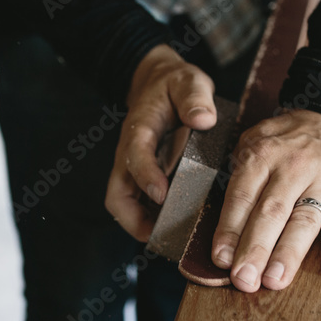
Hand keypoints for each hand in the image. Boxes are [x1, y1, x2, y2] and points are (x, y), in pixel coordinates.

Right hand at [105, 45, 216, 240]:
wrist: (157, 83)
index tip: (161, 193)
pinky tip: (174, 229)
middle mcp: (129, 152)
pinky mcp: (141, 176)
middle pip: (117, 192)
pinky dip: (149, 219)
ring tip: (168, 240)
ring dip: (140, 224)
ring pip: (124, 203)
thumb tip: (203, 119)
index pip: (135, 154)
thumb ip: (194, 96)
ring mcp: (133, 167)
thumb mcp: (187, 81)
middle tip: (158, 235)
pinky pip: (138, 203)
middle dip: (132, 218)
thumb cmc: (173, 85)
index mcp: (139, 128)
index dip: (146, 175)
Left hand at [211, 109, 320, 292]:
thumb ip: (239, 179)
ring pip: (305, 219)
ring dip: (289, 252)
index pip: (242, 196)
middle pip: (271, 212)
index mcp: (262, 155)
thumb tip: (222, 231)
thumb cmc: (288, 144)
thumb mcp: (256, 143)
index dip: (230, 229)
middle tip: (243, 280)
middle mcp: (294, 166)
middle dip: (255, 248)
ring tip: (275, 280)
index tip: (221, 259)